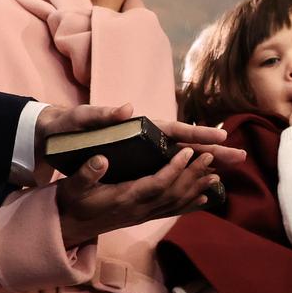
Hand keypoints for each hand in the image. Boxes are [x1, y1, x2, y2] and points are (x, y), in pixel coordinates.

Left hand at [36, 103, 242, 167]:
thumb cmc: (66, 124)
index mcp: (137, 126)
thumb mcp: (80, 119)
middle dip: (213, 149)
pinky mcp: (136, 161)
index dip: (198, 134)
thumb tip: (126, 109)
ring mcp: (142, 150)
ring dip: (204, 163)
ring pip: (181, 157)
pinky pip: (167, 168)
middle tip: (241, 157)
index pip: (173, 129)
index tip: (222, 137)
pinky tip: (197, 183)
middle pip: (185, 142)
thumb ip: (101, 114)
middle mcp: (144, 137)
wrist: (50, 132)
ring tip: (229, 171)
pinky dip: (185, 174)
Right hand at [57, 147, 218, 248]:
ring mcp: (143, 216)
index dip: (174, 169)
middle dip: (193, 175)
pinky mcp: (143, 218)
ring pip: (176, 203)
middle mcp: (138, 209)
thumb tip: (100, 159)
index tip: (188, 151)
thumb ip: (86, 174)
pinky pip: (171, 212)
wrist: (68, 228)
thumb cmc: (69, 202)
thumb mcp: (72, 186)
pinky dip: (190, 204)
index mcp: (124, 198)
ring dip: (196, 189)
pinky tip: (204, 198)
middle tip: (211, 157)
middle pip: (173, 193)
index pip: (156, 184)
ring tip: (216, 176)